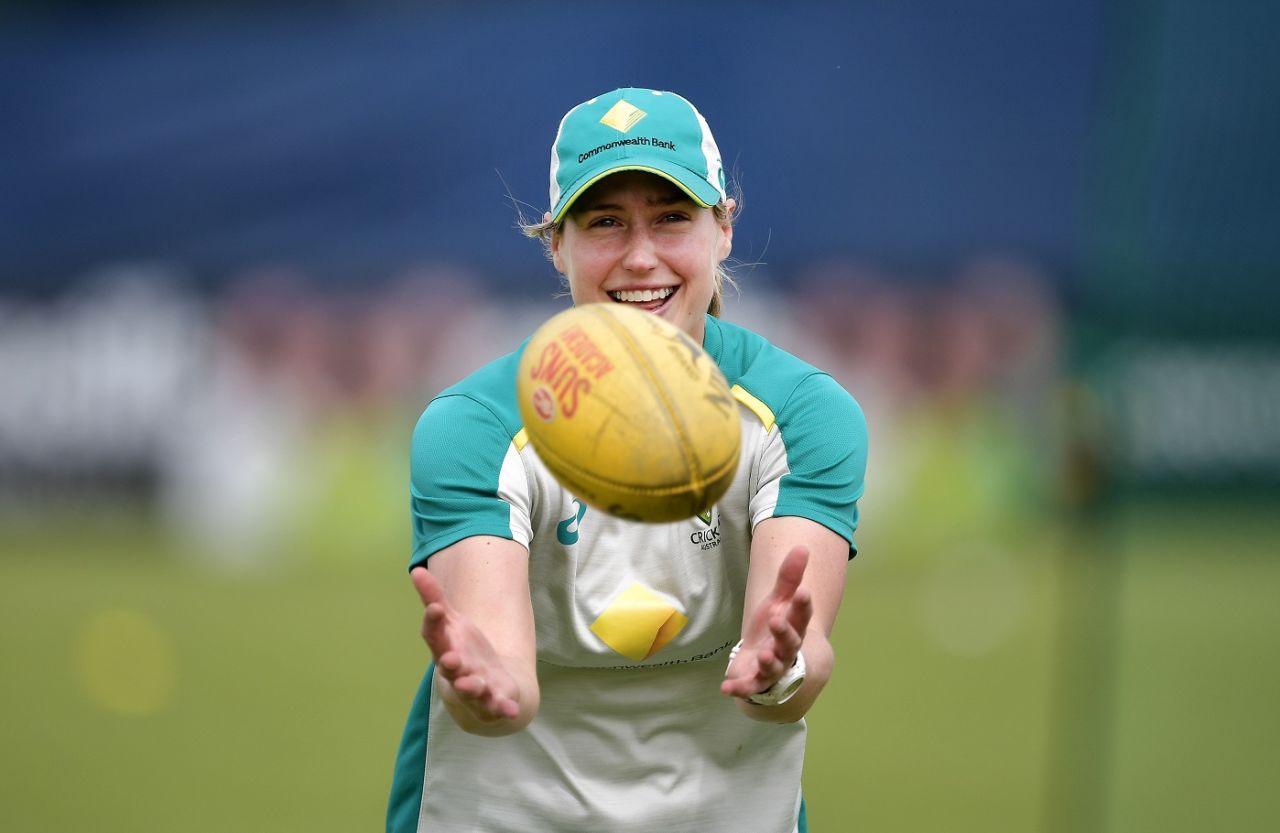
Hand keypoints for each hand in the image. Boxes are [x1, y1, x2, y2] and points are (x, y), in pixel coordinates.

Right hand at [412, 566, 520, 721]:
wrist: (488, 689)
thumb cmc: (464, 652)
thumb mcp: (453, 623)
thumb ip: (436, 600)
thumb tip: (417, 570)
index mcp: (444, 649)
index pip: (435, 636)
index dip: (433, 622)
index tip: (435, 608)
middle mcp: (456, 671)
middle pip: (450, 667)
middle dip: (449, 663)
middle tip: (449, 658)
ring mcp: (475, 689)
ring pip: (471, 690)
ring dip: (471, 688)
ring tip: (471, 683)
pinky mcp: (494, 701)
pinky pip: (498, 706)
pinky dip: (503, 708)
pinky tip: (510, 708)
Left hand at [720, 546, 812, 699]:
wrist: (759, 661)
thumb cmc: (771, 629)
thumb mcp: (777, 601)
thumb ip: (789, 578)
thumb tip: (802, 547)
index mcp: (793, 627)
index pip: (802, 616)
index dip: (803, 605)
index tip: (803, 592)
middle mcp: (786, 650)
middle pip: (790, 643)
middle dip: (784, 633)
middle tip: (776, 620)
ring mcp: (771, 668)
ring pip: (773, 667)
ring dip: (768, 662)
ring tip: (762, 655)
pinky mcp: (754, 682)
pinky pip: (749, 687)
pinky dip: (739, 689)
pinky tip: (726, 687)